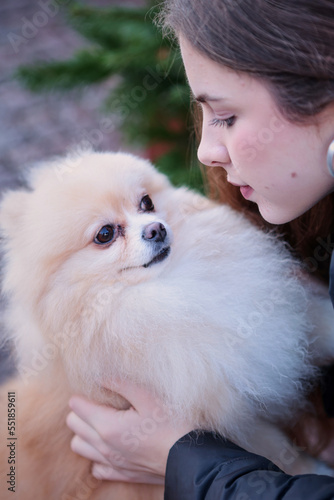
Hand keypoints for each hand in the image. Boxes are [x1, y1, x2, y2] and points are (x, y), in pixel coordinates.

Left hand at [66, 382, 192, 483]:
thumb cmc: (171, 423)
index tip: (96, 388)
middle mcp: (103, 446)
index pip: (76, 407)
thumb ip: (121, 383)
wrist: (189, 459)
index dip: (83, 394)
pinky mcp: (121, 473)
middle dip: (80, 411)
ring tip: (102, 421)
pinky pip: (96, 467)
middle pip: (74, 425)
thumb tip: (99, 375)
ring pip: (80, 446)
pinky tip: (111, 444)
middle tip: (99, 401)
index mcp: (107, 426)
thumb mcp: (148, 396)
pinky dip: (97, 455)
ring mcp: (111, 463)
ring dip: (85, 432)